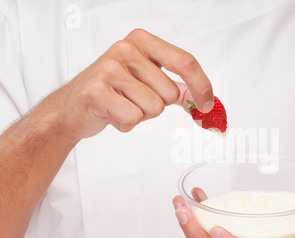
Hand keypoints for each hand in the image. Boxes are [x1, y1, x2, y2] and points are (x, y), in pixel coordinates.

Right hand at [39, 28, 213, 140]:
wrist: (73, 107)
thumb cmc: (114, 91)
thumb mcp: (149, 82)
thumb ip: (179, 88)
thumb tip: (205, 103)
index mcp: (142, 41)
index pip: (185, 62)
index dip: (202, 86)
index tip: (207, 104)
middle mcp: (126, 49)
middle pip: (170, 93)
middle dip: (157, 105)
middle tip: (134, 99)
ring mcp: (109, 68)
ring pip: (154, 108)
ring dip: (140, 115)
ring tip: (121, 105)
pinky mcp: (97, 91)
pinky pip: (133, 118)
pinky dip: (125, 124)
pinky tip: (111, 114)